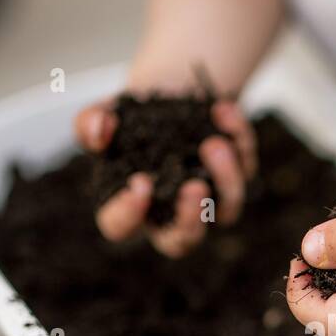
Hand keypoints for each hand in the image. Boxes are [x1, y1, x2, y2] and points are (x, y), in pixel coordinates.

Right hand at [74, 96, 256, 256]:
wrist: (169, 92)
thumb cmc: (132, 117)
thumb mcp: (106, 114)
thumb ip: (90, 124)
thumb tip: (99, 131)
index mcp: (130, 205)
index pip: (120, 227)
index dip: (128, 213)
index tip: (140, 182)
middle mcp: (170, 212)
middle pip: (181, 242)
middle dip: (190, 222)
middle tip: (194, 188)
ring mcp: (208, 199)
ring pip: (226, 211)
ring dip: (225, 179)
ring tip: (214, 144)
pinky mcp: (236, 176)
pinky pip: (245, 168)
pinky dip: (238, 139)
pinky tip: (223, 110)